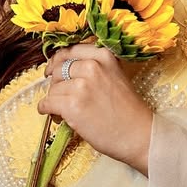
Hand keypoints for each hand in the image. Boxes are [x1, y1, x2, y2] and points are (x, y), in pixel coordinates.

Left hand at [39, 45, 153, 173]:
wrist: (140, 135)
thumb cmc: (129, 111)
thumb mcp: (115, 77)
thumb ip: (95, 69)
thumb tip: (63, 71)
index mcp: (103, 56)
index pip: (69, 51)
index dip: (57, 61)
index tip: (51, 69)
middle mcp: (92, 67)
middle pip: (58, 71)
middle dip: (57, 85)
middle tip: (62, 98)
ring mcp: (81, 86)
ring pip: (52, 90)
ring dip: (55, 101)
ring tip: (66, 112)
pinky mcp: (72, 106)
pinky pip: (47, 104)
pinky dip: (46, 110)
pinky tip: (55, 115)